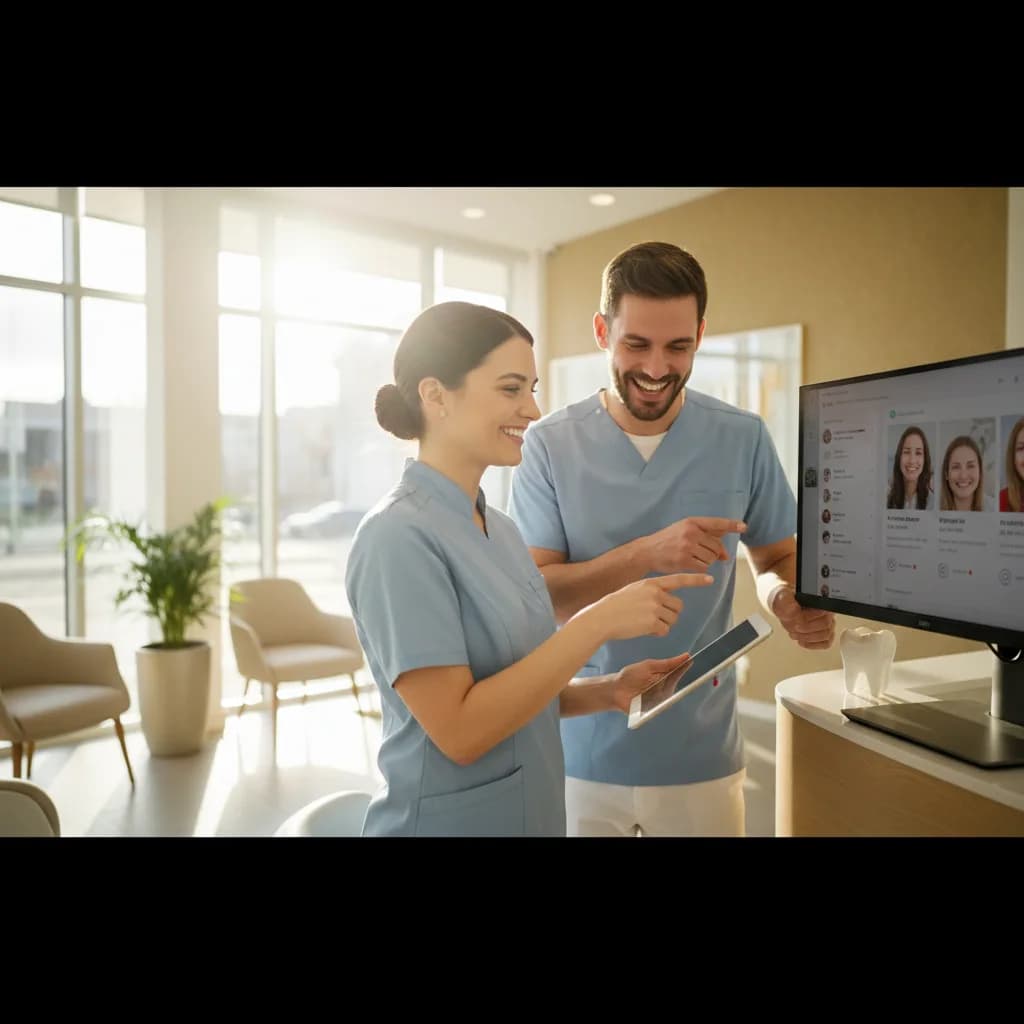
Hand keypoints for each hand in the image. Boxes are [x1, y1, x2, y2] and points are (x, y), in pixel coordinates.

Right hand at [578, 572, 712, 642]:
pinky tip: (642, 629)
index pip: (678, 579)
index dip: (696, 580)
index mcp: (651, 583)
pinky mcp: (653, 622)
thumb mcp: (635, 590)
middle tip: (653, 617)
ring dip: (662, 624)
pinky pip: (665, 630)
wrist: (602, 617)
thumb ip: (652, 592)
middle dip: (670, 614)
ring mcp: (655, 607)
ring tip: (644, 622)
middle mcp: (655, 593)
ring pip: (673, 619)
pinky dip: (656, 632)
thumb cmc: (616, 606)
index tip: (710, 579)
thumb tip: (668, 600)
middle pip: (678, 606)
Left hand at [608, 653, 692, 713]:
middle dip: (683, 681)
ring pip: (670, 697)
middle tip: (684, 677)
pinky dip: (661, 702)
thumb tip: (686, 656)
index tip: (695, 662)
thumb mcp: (649, 666)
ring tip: (667, 686)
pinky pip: (661, 707)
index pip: (680, 673)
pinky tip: (658, 696)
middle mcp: (665, 689)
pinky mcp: (654, 710)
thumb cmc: (631, 676)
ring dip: (669, 691)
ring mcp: (660, 700)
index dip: (687, 668)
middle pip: (678, 686)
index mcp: (665, 676)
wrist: (615, 690)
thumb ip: (667, 663)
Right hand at [647, 516, 746, 572]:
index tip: (744, 526)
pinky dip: (701, 568)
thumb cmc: (669, 541)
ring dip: (707, 561)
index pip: (716, 523)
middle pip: (716, 546)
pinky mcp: (683, 560)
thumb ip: (707, 538)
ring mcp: (687, 546)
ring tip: (693, 558)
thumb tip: (726, 555)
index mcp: (691, 522)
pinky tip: (691, 564)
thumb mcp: (686, 532)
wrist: (647, 551)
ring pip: (711, 558)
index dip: (731, 524)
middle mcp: (690, 532)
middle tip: (701, 553)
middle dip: (714, 552)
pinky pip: (703, 567)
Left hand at [772, 586, 834, 649]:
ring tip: (795, 634)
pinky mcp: (823, 634)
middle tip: (795, 628)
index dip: (810, 617)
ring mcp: (826, 624)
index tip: (796, 619)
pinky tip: (802, 641)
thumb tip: (794, 609)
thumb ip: (786, 601)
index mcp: (819, 600)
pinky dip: (813, 644)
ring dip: (808, 637)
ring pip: (826, 635)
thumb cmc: (786, 602)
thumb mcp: (782, 598)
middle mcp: (826, 612)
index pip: (824, 610)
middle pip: (826, 624)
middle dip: (807, 629)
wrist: (784, 609)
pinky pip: (826, 643)